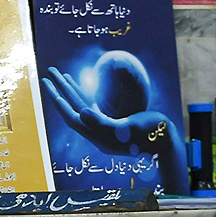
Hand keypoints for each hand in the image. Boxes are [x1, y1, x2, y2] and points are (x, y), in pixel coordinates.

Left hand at [42, 66, 173, 155]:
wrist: (167, 142)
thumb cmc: (151, 134)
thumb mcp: (127, 128)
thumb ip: (103, 122)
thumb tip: (82, 112)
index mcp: (97, 135)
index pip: (72, 116)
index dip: (59, 101)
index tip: (49, 85)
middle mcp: (96, 132)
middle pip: (72, 109)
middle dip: (59, 91)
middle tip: (48, 74)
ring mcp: (103, 127)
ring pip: (81, 106)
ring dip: (70, 91)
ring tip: (60, 76)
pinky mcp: (112, 123)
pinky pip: (93, 106)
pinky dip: (85, 95)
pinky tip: (79, 89)